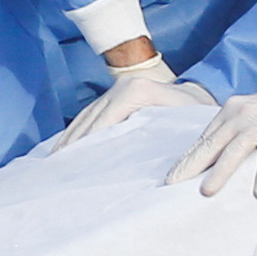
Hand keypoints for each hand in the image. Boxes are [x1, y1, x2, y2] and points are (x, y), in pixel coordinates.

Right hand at [52, 56, 213, 149]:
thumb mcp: (181, 125)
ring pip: (85, 116)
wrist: (201, 93)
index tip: (72, 164)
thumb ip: (158, 138)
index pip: (102, 123)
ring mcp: (116, 88)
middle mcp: (121, 87)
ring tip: (55, 160)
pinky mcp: (114, 94)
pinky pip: (89, 114)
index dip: (85, 144)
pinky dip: (76, 130)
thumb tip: (133, 163)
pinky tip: (65, 146)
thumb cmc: (195, 113)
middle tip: (57, 168)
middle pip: (89, 120)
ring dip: (69, 138)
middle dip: (72, 144)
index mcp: (135, 92)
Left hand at [169, 83, 256, 199]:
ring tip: (206, 192)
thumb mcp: (250, 116)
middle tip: (173, 185)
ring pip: (236, 150)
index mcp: (230, 111)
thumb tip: (210, 158)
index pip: (204, 138)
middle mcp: (241, 114)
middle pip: (212, 144)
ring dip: (220, 172)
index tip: (171, 176)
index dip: (187, 158)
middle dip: (191, 166)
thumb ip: (232, 131)